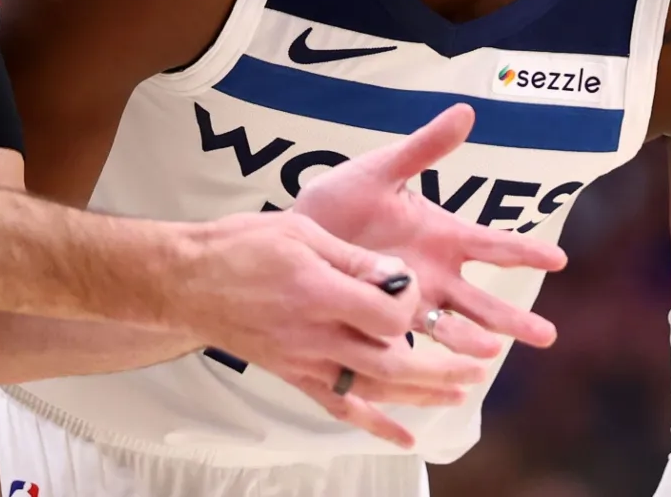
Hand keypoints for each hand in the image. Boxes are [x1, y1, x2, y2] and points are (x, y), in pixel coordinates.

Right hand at [163, 209, 486, 448]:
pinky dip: (376, 425)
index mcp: (320, 291)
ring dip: (422, 394)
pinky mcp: (296, 376)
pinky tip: (405, 437)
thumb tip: (398, 274)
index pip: (387, 314)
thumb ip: (353, 257)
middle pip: (392, 361)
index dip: (410, 303)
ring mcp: (306, 361)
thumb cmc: (242, 246)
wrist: (190, 281)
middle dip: (442, 366)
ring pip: (374, 388)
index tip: (410, 285)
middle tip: (480, 363)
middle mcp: (316, 335)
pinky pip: (340, 407)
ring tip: (462, 392)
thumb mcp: (301, 232)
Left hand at [293, 104, 566, 359]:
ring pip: (451, 328)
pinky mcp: (382, 322)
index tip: (559, 259)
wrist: (297, 232)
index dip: (526, 252)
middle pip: (483, 300)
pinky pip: (406, 344)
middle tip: (548, 336)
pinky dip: (420, 359)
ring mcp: (411, 302)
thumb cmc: (343, 197)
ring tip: (490, 353)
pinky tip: (434, 376)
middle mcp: (436, 274)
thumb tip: (465, 111)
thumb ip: (424, 148)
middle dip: (513, 318)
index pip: (493, 246)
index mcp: (443, 235)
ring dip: (471, 341)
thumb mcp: (383, 170)